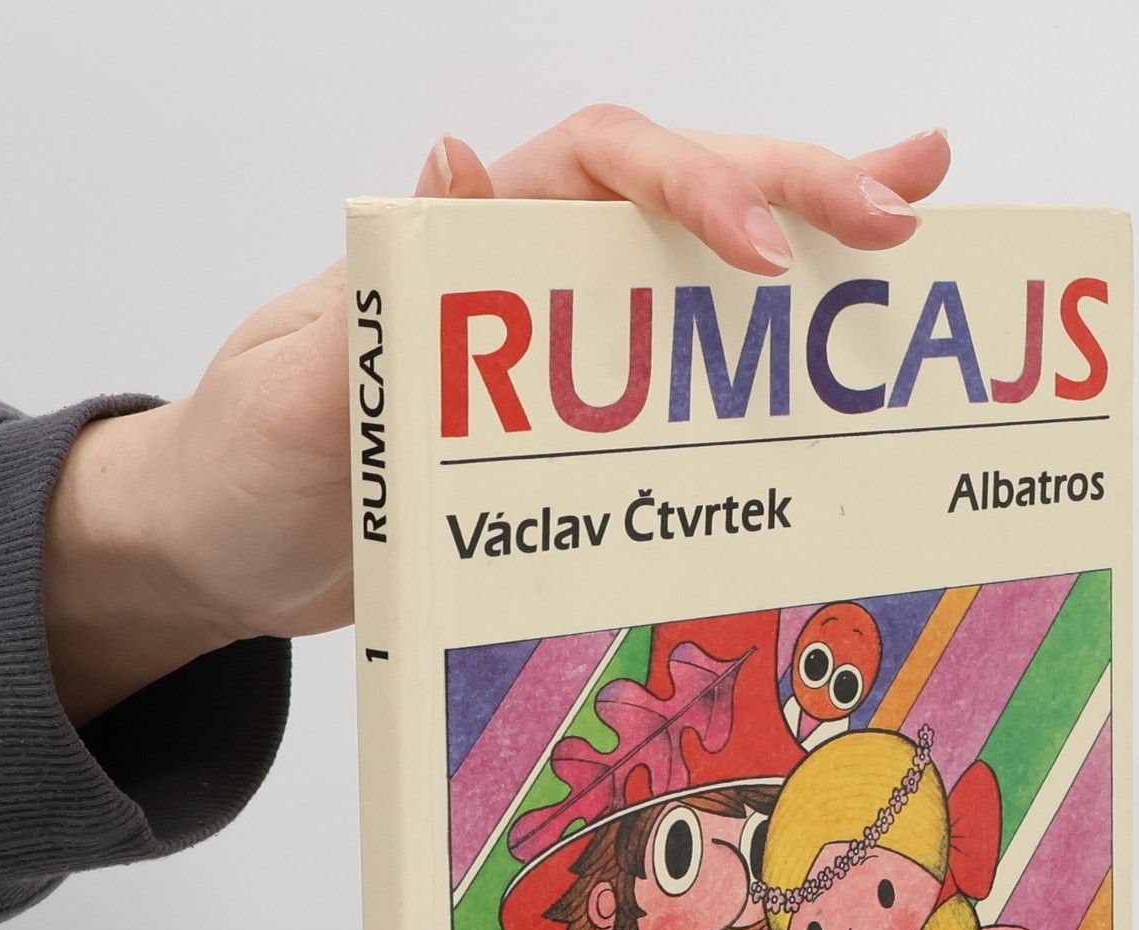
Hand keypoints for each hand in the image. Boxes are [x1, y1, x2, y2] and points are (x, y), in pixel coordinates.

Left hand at [41, 110, 951, 724]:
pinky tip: (829, 333)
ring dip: (808, 229)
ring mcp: (556, 345)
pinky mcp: (571, 419)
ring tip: (920, 205)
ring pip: (696, 263)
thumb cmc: (236, 470)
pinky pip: (677, 369)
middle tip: (902, 207)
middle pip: (679, 192)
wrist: (218, 555)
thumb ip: (380, 304)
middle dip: (793, 187)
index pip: (600, 171)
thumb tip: (456, 164)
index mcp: (461, 244)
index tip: (763, 254)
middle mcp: (523, 274)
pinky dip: (757, 348)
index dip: (693, 189)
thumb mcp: (291, 399)